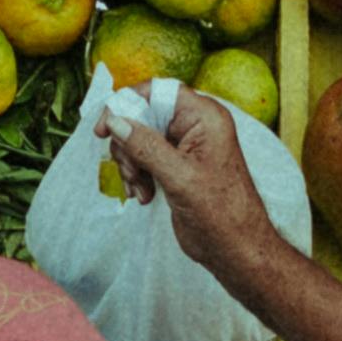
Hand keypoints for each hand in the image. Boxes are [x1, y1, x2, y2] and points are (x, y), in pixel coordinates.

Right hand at [103, 85, 284, 284]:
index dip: (127, 103)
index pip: (158, 91)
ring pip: (139, 137)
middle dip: (128, 144)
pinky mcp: (176, 165)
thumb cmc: (221, 214)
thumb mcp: (180, 177)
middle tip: (130, 172)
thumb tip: (115, 121)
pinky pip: (144, 157)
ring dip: (131, 163)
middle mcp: (195, 125)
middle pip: (143, 115)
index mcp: (205, 117)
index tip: (105, 128)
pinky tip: (143, 195)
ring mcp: (185, 145)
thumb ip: (146, 146)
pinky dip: (137, 174)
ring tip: (139, 189)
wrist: (236, 249)